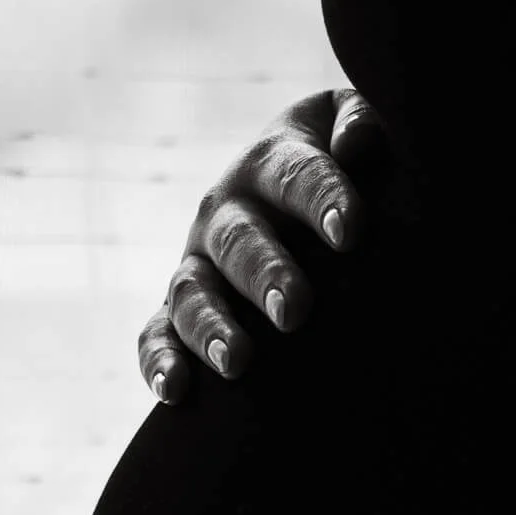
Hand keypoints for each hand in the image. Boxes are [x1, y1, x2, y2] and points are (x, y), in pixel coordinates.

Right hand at [137, 85, 387, 402]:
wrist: (291, 188)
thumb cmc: (340, 166)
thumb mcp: (346, 129)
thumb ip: (359, 124)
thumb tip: (355, 146)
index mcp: (271, 164)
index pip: (295, 176)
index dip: (322, 199)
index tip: (349, 232)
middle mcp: (226, 212)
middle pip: (239, 242)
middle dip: (264, 275)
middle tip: (295, 309)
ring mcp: (198, 262)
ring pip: (192, 293)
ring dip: (211, 327)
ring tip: (238, 361)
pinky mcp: (177, 308)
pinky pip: (156, 334)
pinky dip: (158, 360)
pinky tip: (175, 390)